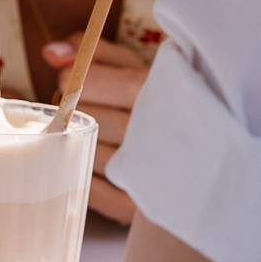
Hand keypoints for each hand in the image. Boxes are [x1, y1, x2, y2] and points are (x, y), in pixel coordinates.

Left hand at [42, 33, 146, 223]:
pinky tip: (97, 163)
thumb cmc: (161, 101)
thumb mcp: (136, 67)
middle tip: (90, 111)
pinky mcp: (137, 208)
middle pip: (84, 118)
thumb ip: (94, 54)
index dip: (72, 80)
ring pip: (85, 152)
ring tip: (100, 137)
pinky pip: (92, 191)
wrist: (208, 152)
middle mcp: (153, 131)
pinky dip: (84, 175)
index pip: (87, 83)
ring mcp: (148, 173)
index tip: (80, 84)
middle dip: (76, 111)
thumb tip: (52, 54)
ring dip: (81, 144)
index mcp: (154, 90)